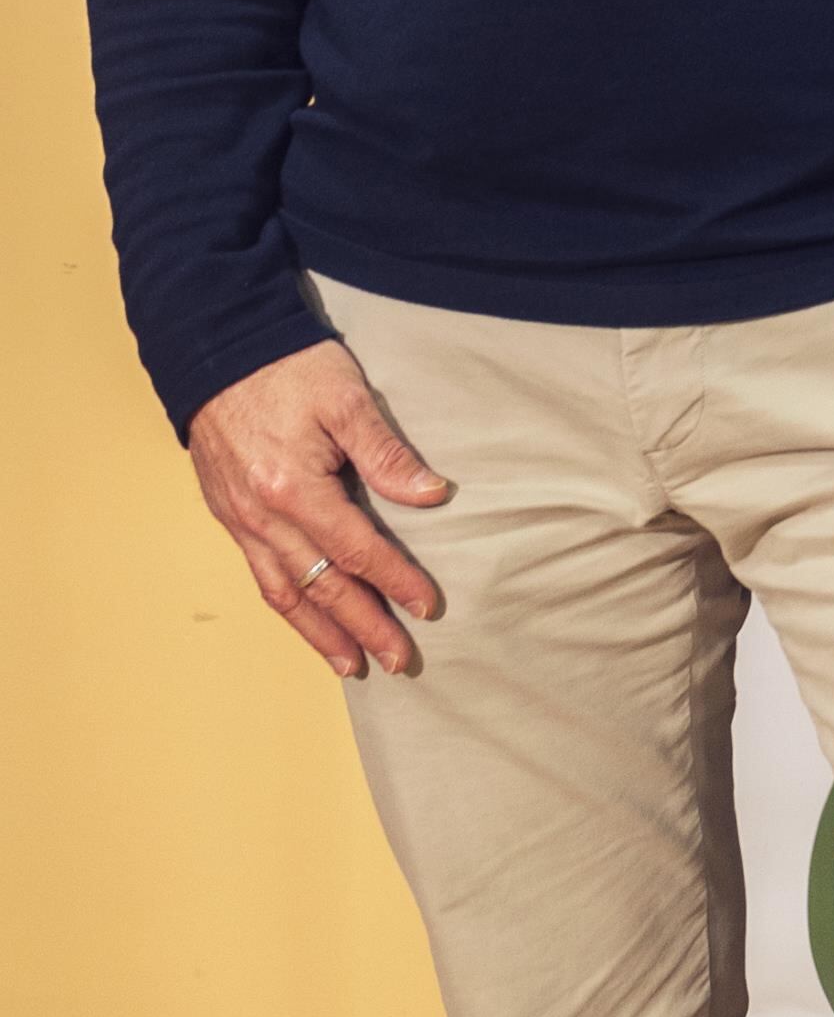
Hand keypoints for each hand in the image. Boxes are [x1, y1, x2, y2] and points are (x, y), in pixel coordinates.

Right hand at [188, 341, 451, 679]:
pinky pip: (259, 574)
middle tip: (400, 661)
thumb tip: (432, 496)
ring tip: (352, 664)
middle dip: (362, 627)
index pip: (357, 550)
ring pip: (283, 592)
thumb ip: (386, 454)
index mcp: (294, 488)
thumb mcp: (347, 399)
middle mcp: (261, 516)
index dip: (395, 580)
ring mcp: (239, 520)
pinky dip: (287, 605)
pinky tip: (306, 621)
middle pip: (320, 585)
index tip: (428, 606)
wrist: (218, 351)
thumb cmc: (289, 369)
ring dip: (319, 632)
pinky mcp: (229, 515)